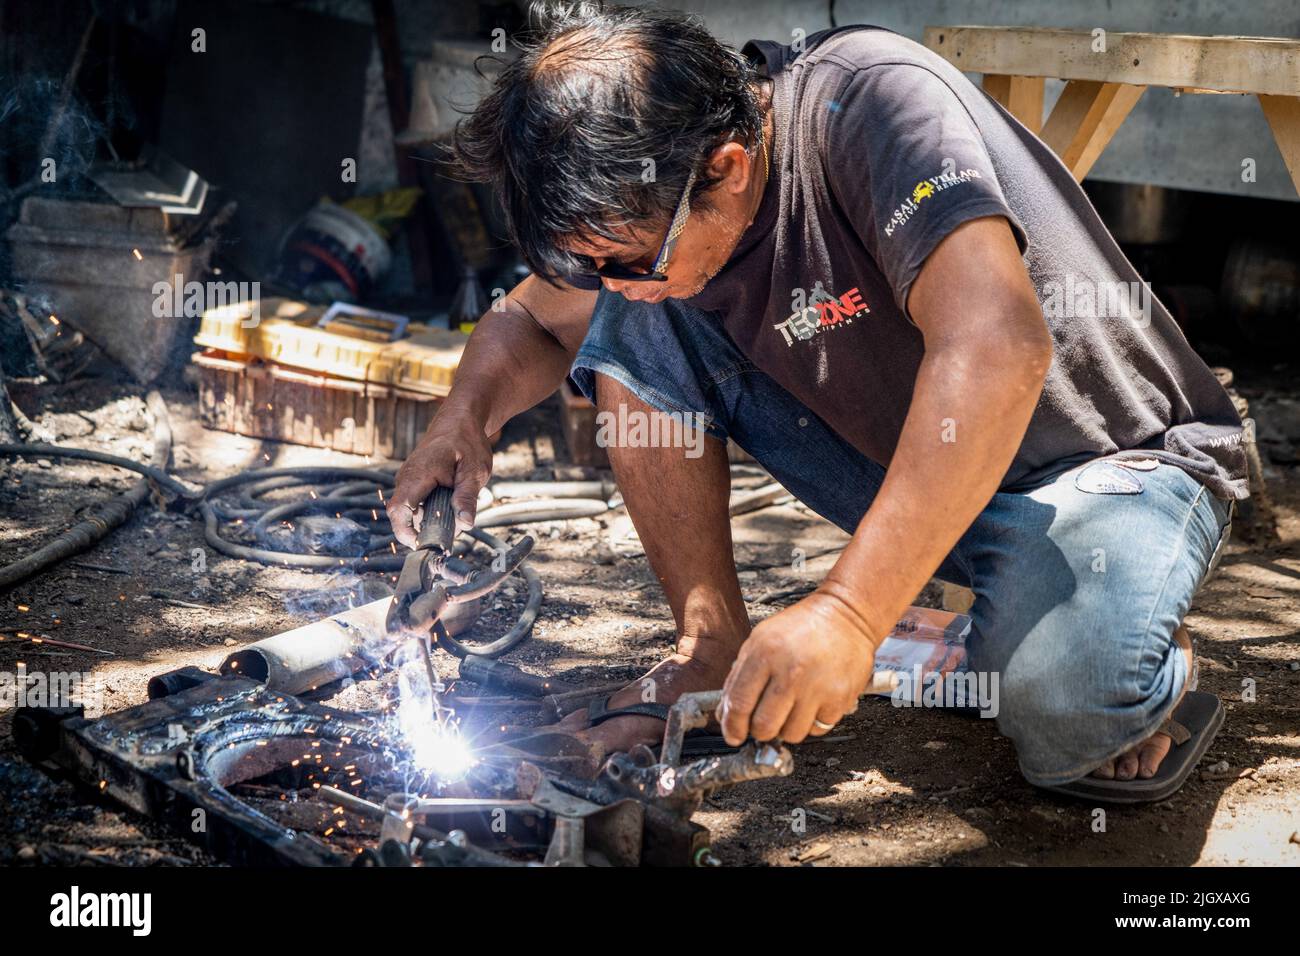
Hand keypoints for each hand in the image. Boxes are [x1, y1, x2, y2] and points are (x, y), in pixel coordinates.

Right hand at [388, 408, 492, 547]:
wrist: (460, 421)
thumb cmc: (467, 442)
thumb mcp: (474, 471)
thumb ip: (467, 498)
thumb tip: (465, 524)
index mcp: (418, 474)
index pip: (399, 510)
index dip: (405, 532)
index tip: (422, 545)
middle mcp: (406, 478)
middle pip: (403, 515)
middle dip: (423, 529)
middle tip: (450, 532)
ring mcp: (407, 479)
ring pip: (410, 510)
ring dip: (429, 519)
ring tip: (455, 513)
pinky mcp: (413, 482)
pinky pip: (415, 503)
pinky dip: (430, 510)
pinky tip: (450, 504)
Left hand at [720, 587, 878, 744]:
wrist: (845, 616)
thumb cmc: (802, 627)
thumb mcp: (760, 639)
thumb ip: (739, 676)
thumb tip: (725, 714)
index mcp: (766, 653)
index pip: (739, 703)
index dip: (732, 726)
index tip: (733, 735)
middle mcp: (791, 672)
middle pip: (764, 726)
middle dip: (758, 732)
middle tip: (762, 724)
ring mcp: (817, 687)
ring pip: (791, 734)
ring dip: (786, 728)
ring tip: (790, 708)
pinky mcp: (839, 699)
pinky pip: (816, 730)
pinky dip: (811, 723)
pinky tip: (811, 703)